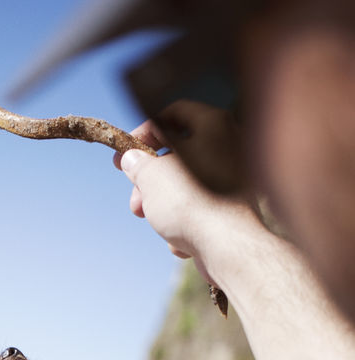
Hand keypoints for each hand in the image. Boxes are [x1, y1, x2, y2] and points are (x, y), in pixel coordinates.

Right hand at [115, 118, 253, 285]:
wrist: (227, 246)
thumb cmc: (190, 202)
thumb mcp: (151, 175)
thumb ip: (137, 163)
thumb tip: (132, 159)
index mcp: (213, 125)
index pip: (173, 113)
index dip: (144, 131)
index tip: (125, 151)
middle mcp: (229, 146)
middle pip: (178, 154)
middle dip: (150, 178)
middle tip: (134, 196)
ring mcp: (234, 179)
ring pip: (186, 184)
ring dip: (162, 203)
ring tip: (149, 218)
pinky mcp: (232, 208)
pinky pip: (201, 207)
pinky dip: (185, 221)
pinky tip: (180, 238)